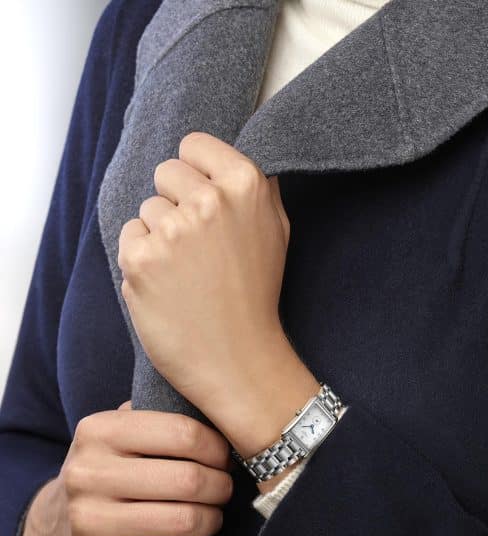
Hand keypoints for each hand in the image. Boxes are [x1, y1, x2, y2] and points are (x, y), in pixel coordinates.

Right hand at [20, 401, 232, 535]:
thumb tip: (217, 417)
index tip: (224, 456)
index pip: (182, 432)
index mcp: (100, 430)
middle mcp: (89, 472)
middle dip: (220, 485)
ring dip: (211, 518)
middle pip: (187, 479)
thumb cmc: (107, 469)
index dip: (217, 447)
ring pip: (182, 520)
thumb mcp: (118, 431)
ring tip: (213, 513)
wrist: (54, 526)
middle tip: (224, 487)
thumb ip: (158, 415)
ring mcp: (88, 520)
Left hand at [118, 131, 290, 414]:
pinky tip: (166, 283)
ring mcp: (172, 230)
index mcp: (245, 186)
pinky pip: (130, 236)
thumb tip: (228, 158)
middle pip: (165, 172)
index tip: (202, 196)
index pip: (193, 144)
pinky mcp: (140, 260)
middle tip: (196, 242)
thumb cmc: (256, 296)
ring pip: (147, 208)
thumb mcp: (276, 231)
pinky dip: (141, 258)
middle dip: (176, 200)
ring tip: (184, 269)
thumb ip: (256, 187)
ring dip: (159, 233)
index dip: (195, 170)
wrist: (238, 357)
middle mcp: (208, 201)